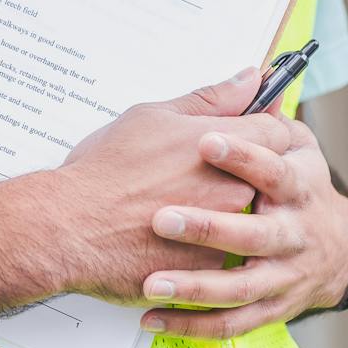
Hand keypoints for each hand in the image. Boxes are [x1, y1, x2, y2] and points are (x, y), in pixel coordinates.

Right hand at [53, 70, 282, 303]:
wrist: (70, 229)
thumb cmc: (105, 170)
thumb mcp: (152, 117)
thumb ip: (211, 99)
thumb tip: (251, 78)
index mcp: (225, 145)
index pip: (277, 132)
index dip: (260, 131)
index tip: (244, 134)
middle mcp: (234, 188)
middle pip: (263, 177)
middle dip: (238, 174)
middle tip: (195, 177)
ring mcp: (226, 232)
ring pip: (243, 218)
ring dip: (222, 212)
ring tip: (177, 209)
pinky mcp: (210, 269)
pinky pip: (221, 252)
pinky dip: (203, 246)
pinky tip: (169, 239)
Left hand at [137, 113, 347, 336]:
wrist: (338, 252)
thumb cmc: (300, 187)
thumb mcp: (294, 145)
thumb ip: (262, 118)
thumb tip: (251, 74)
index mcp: (298, 188)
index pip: (273, 169)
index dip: (243, 155)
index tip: (206, 139)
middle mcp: (294, 235)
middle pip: (255, 235)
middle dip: (209, 228)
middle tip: (162, 218)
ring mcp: (283, 277)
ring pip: (240, 288)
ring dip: (194, 286)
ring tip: (150, 282)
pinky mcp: (269, 310)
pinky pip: (230, 324)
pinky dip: (191, 324)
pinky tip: (152, 317)